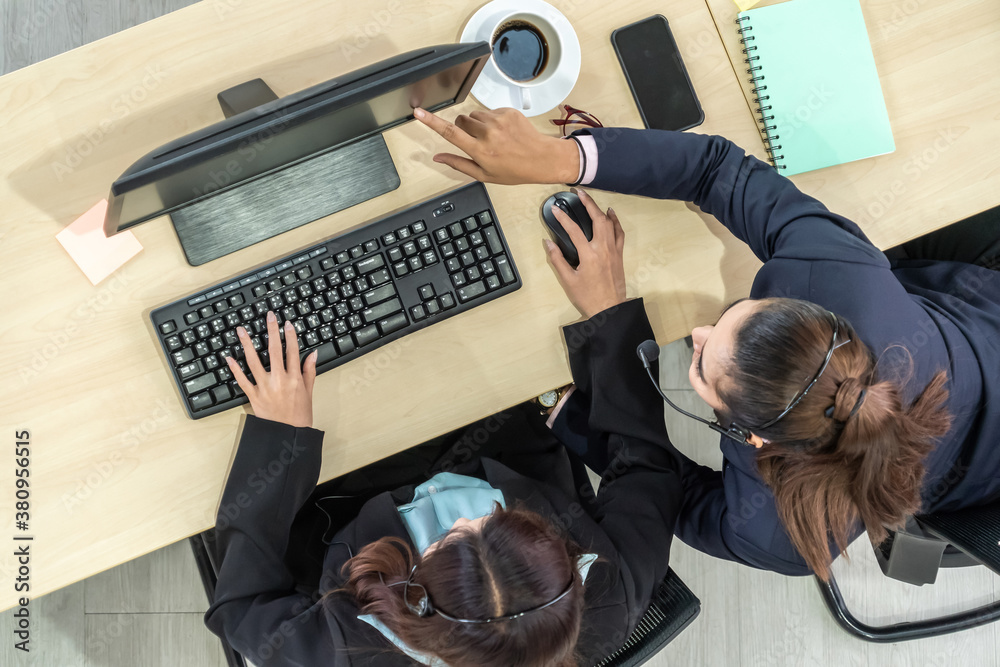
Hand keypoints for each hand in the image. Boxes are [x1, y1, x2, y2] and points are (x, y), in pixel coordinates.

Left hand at [227, 311, 317, 427]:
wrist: (288, 435)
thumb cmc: (300, 415)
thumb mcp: (309, 392)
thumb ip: (309, 371)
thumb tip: (313, 354)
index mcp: (294, 378)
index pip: (292, 351)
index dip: (290, 335)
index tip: (287, 323)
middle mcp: (279, 380)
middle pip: (275, 350)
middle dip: (271, 331)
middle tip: (268, 316)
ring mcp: (265, 387)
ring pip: (254, 361)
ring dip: (247, 344)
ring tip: (241, 330)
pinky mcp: (254, 396)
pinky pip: (242, 380)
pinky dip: (234, 369)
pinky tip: (228, 357)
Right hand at [413, 107, 579, 184]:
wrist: (542, 158)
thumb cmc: (513, 170)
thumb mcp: (484, 175)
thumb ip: (458, 164)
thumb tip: (437, 158)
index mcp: (479, 151)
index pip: (450, 133)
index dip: (431, 122)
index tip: (418, 113)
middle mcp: (487, 133)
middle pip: (461, 121)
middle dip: (463, 129)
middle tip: (476, 141)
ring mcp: (498, 120)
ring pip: (474, 115)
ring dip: (478, 124)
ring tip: (493, 138)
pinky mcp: (508, 111)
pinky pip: (489, 111)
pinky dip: (492, 120)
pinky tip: (503, 132)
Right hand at [545, 189, 626, 318]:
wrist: (610, 308)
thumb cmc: (588, 297)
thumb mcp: (568, 280)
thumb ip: (557, 259)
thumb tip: (548, 242)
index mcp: (589, 255)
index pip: (574, 230)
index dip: (563, 218)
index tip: (556, 209)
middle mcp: (603, 249)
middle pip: (597, 219)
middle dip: (588, 203)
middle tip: (579, 193)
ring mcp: (614, 250)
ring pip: (610, 223)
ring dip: (601, 209)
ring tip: (592, 200)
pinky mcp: (619, 254)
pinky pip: (619, 233)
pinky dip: (615, 221)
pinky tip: (611, 214)